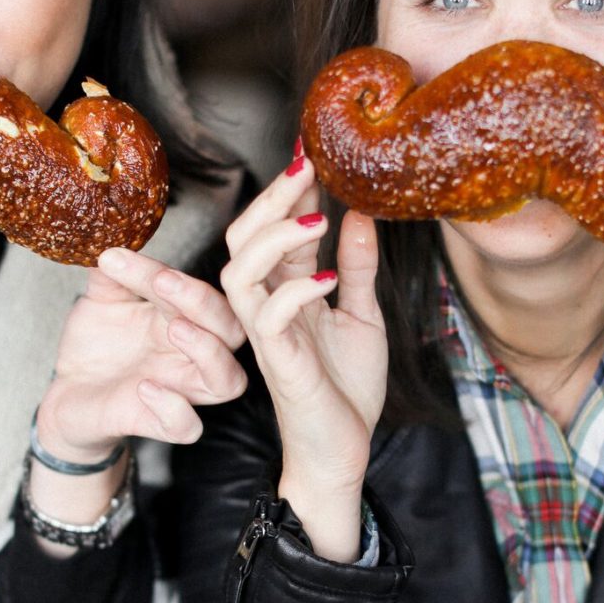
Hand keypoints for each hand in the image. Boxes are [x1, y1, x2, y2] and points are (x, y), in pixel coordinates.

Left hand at [34, 248, 246, 464]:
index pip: (202, 294)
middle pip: (232, 332)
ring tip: (174, 330)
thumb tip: (115, 240)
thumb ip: (112, 273)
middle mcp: (190, 355)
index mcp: (184, 319)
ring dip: (208, 352)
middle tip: (163, 284)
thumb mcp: (101, 299)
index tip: (120, 259)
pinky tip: (144, 387)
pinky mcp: (158, 424)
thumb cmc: (97, 347)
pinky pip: (188, 428)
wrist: (68, 395)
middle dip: (203, 304)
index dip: (173, 275)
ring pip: (228, 382)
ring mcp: (180, 391)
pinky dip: (174, 409)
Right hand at [220, 151, 386, 559]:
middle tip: (307, 164)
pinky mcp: (278, 363)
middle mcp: (268, 307)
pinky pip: (270, 319)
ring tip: (316, 218)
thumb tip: (359, 213)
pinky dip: (295, 291)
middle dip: (272, 197)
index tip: (314, 152)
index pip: (275, 229)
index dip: (291, 190)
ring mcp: (269, 334)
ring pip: (241, 272)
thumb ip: (356, 267)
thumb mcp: (361, 314)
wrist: (341, 450)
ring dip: (277, 238)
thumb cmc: (344, 388)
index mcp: (285, 292)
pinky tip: (325, 279)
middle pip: (245, 238)